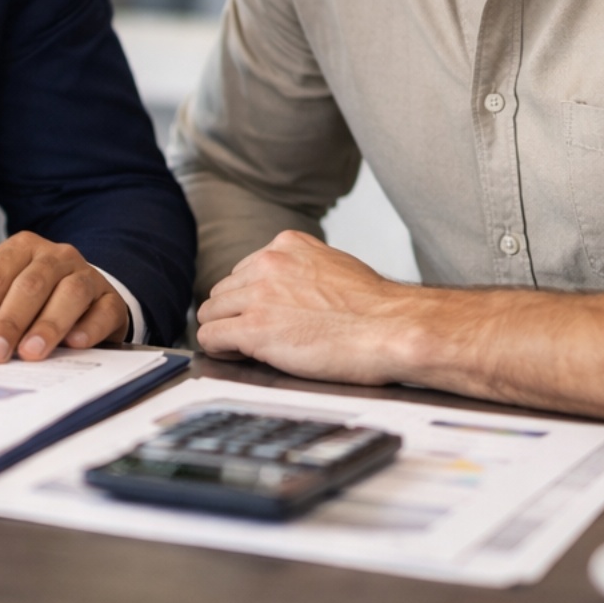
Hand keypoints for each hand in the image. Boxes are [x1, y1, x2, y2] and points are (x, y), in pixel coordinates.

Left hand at [0, 232, 128, 362]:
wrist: (82, 302)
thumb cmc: (32, 301)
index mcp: (22, 249)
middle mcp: (56, 256)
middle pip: (30, 285)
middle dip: (9, 322)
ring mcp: (87, 275)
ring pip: (70, 293)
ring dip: (48, 324)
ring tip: (31, 352)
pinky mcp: (111, 300)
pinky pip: (104, 310)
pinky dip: (89, 327)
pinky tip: (74, 343)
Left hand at [193, 231, 412, 385]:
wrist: (393, 329)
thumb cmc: (376, 310)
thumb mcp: (335, 267)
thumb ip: (303, 271)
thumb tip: (288, 291)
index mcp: (287, 245)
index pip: (244, 271)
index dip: (251, 300)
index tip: (264, 317)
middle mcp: (268, 263)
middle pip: (224, 291)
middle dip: (236, 315)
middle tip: (257, 337)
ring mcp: (259, 295)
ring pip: (212, 312)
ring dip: (226, 331)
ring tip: (250, 349)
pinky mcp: (255, 328)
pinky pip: (211, 336)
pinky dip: (219, 349)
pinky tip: (238, 357)